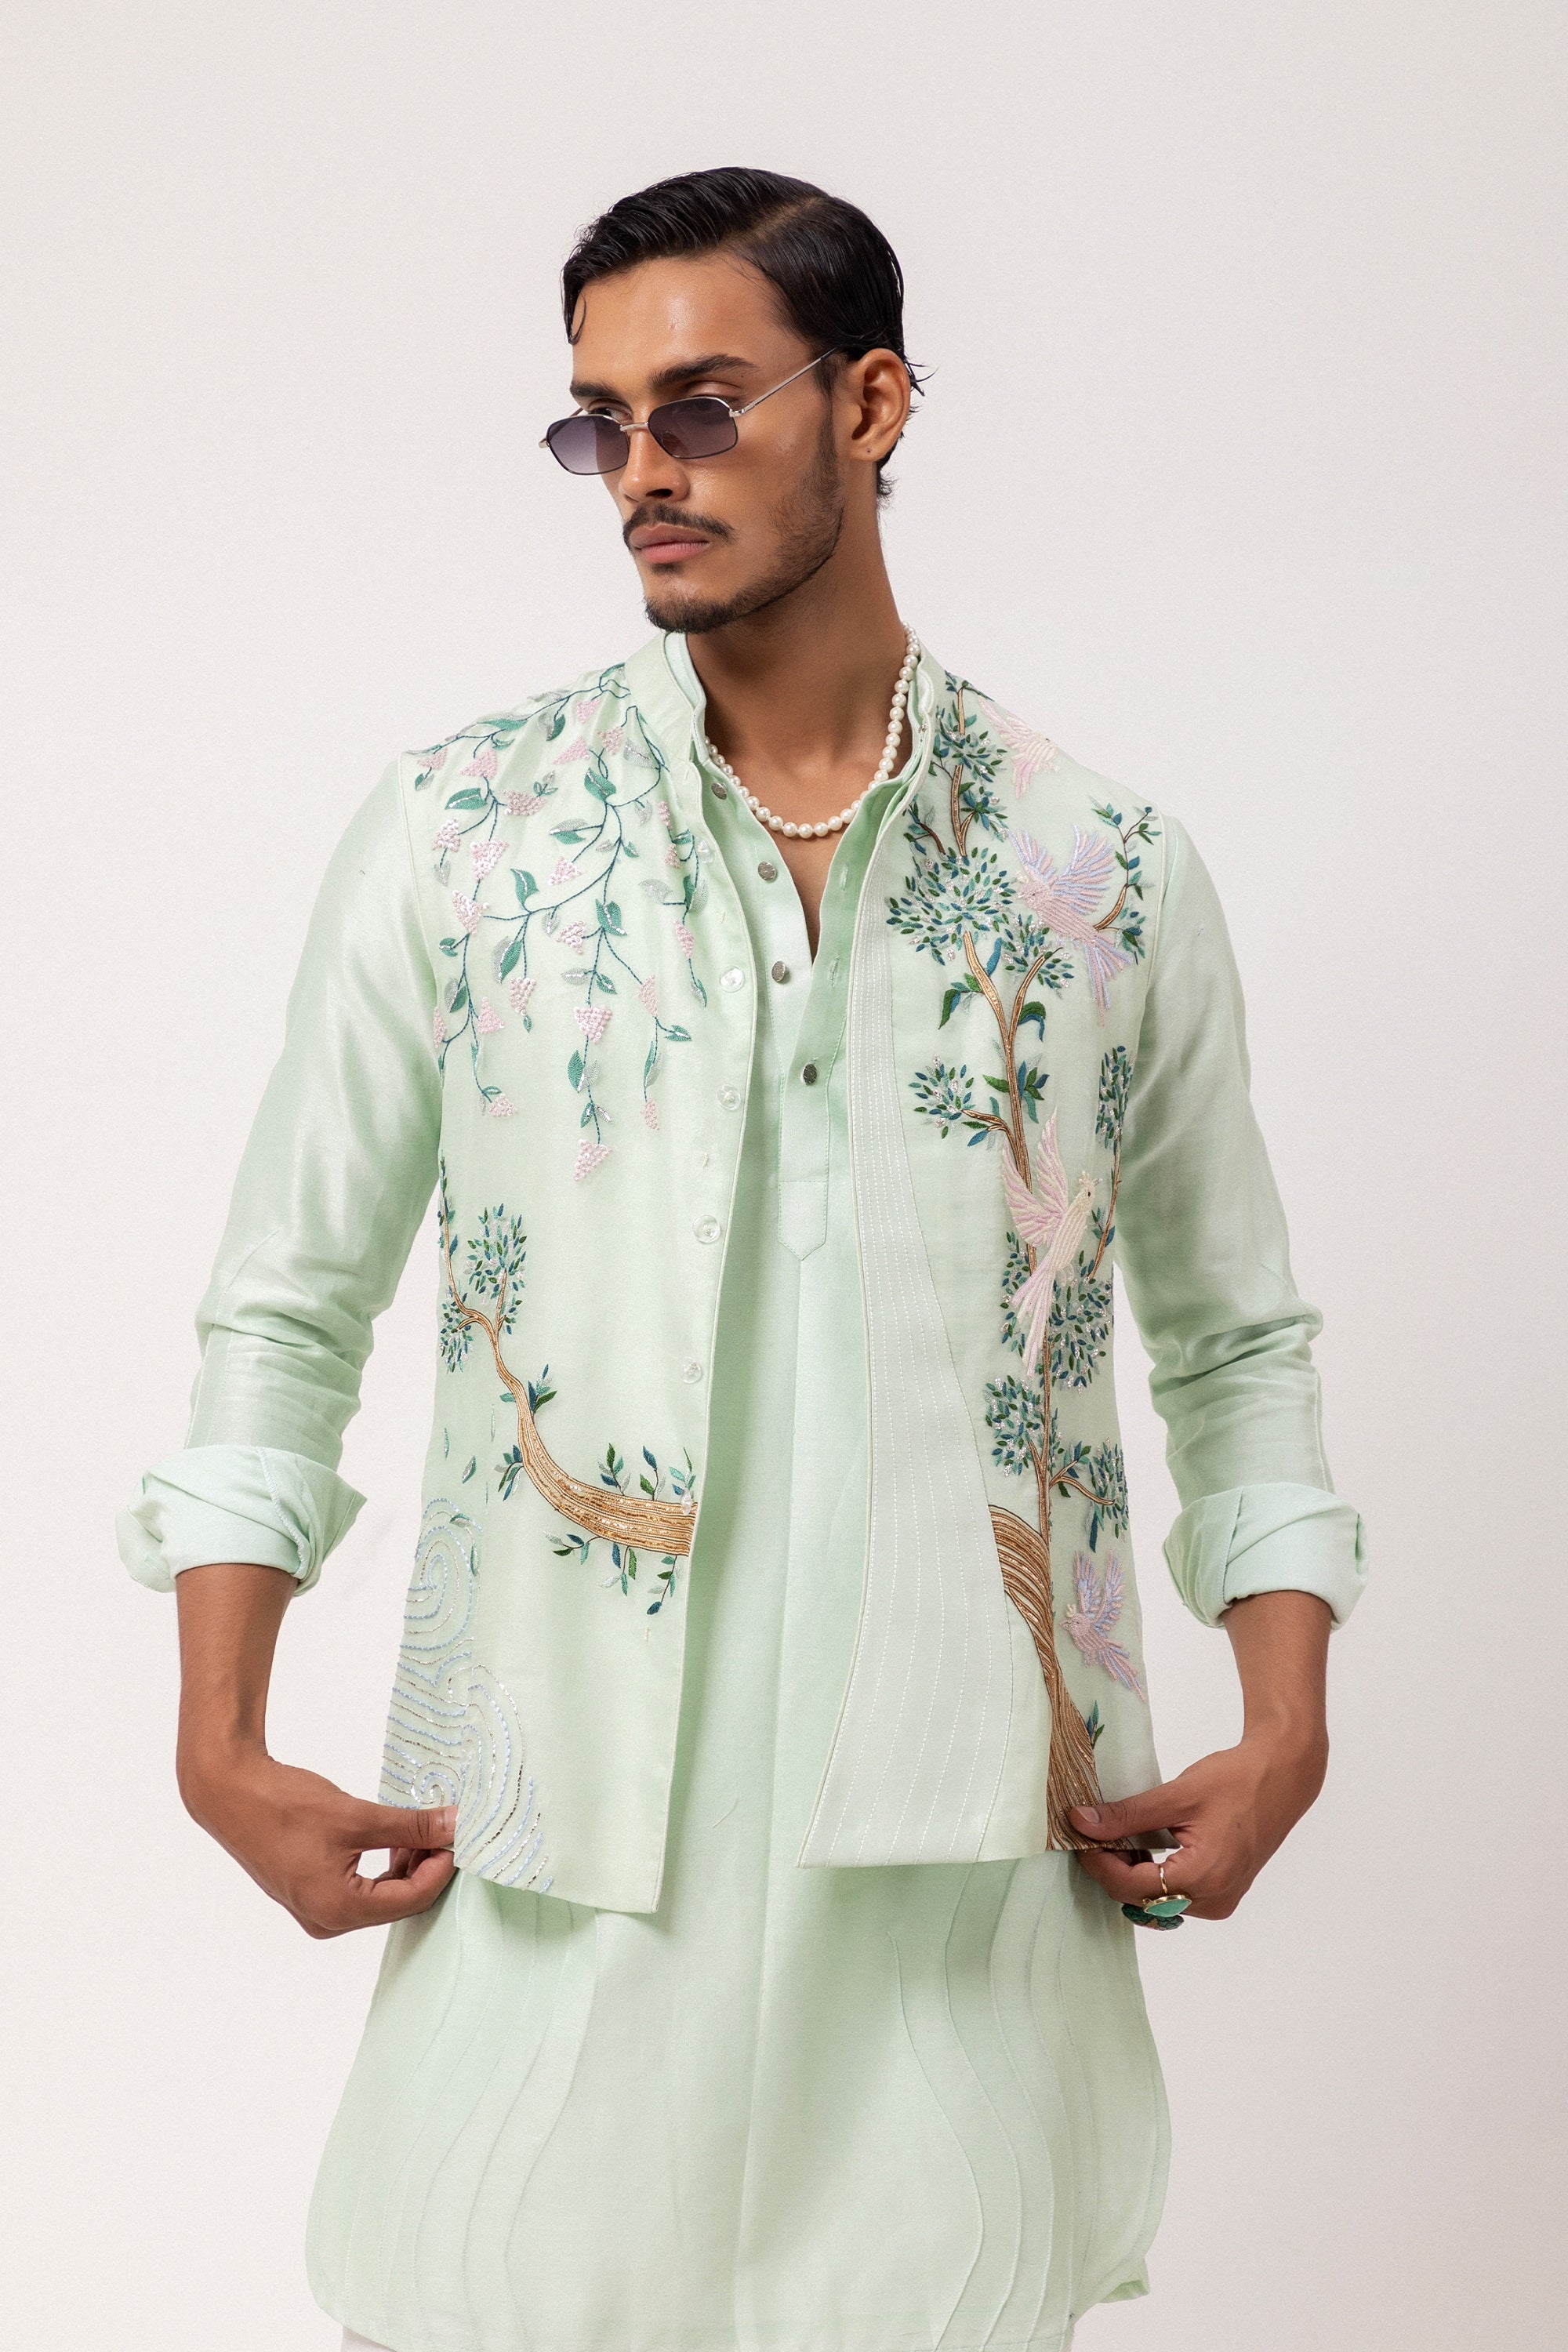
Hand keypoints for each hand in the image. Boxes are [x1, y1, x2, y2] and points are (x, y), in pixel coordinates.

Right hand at [179, 1743, 456, 1938]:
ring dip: (406, 1867)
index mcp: (338, 1910)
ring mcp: (317, 1911)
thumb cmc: (286, 1806)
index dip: (442, 1867)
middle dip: (426, 1867)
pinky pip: (361, 1892)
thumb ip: (410, 1826)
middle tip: (445, 1830)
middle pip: (399, 1903)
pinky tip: (395, 1839)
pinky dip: (383, 1869)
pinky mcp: (311, 1895)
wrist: (232, 1795)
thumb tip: (454, 1825)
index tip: (458, 1835)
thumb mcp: (358, 1816)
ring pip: (382, 1898)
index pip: (412, 1899)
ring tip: (421, 1830)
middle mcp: (327, 1921)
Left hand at [1068, 1726, 1328, 1920]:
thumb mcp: (1176, 1794)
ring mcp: (1220, 1901)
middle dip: (1112, 1868)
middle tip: (1092, 1834)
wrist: (1282, 1777)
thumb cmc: (1235, 1781)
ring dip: (1132, 1873)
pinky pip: (1175, 1895)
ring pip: (1156, 1900)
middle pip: (1142, 1898)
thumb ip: (1126, 1815)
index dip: (1098, 1862)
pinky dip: (1154, 1875)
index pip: (1132, 1887)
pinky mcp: (1223, 1894)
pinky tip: (1142, 1846)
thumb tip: (1081, 1822)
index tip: (1078, 1836)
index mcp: (1203, 1878)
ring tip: (1117, 1837)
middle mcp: (1213, 1900)